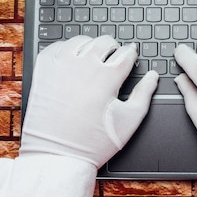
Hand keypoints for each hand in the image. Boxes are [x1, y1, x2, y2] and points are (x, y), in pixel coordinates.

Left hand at [20, 35, 158, 167]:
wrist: (57, 156)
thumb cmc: (93, 142)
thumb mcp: (129, 122)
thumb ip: (144, 94)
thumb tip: (153, 76)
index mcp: (107, 77)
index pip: (125, 53)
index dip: (131, 53)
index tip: (130, 56)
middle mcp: (83, 66)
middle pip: (104, 42)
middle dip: (113, 47)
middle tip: (113, 57)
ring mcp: (60, 66)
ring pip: (80, 40)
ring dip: (90, 46)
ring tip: (92, 58)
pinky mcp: (43, 71)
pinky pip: (56, 47)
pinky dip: (66, 49)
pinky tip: (70, 60)